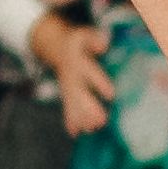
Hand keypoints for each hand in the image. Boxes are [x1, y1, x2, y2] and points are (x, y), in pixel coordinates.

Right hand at [30, 3, 112, 138]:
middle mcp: (71, 76)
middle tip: (101, 121)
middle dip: (89, 107)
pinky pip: (67, 107)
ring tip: (91, 130)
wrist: (56, 48)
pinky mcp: (66, 94)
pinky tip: (75, 133)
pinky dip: (70, 121)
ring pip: (73, 103)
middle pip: (80, 93)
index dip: (99, 82)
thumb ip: (93, 39)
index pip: (90, 72)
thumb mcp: (84, 35)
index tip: (111, 95)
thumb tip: (103, 45)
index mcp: (78, 61)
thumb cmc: (78, 42)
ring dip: (81, 117)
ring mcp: (67, 86)